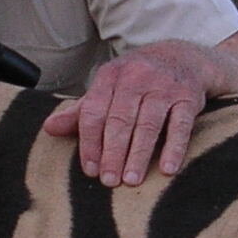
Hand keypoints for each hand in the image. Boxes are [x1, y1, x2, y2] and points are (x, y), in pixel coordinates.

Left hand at [41, 41, 215, 186]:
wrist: (182, 57)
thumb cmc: (137, 80)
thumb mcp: (108, 88)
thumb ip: (81, 111)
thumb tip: (49, 128)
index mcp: (110, 76)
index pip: (94, 112)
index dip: (90, 143)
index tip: (90, 170)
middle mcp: (136, 77)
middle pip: (120, 120)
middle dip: (113, 153)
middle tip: (109, 181)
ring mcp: (164, 86)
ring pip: (148, 125)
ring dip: (139, 155)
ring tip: (131, 180)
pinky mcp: (188, 96)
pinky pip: (180, 125)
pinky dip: (174, 148)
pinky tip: (167, 169)